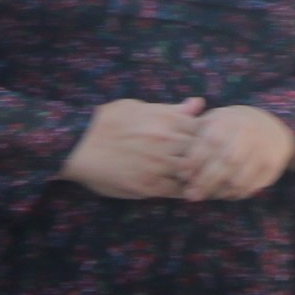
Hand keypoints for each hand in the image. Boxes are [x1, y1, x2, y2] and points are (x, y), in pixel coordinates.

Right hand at [63, 97, 201, 198]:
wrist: (78, 144)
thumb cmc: (107, 121)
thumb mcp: (139, 107)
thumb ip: (171, 109)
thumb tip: (199, 102)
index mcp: (167, 120)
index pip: (205, 130)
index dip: (211, 138)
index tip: (211, 143)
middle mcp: (167, 142)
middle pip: (203, 153)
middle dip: (209, 159)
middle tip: (215, 165)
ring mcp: (158, 165)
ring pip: (192, 174)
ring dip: (199, 178)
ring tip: (204, 180)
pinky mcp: (148, 186)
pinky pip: (176, 191)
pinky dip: (185, 191)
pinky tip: (188, 191)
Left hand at [183, 104, 294, 200]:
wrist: (270, 126)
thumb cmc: (229, 127)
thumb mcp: (213, 121)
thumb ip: (194, 137)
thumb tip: (179, 166)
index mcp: (228, 119)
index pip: (210, 142)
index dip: (194, 161)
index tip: (182, 174)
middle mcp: (248, 132)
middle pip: (225, 162)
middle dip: (205, 181)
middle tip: (191, 194)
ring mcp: (262, 149)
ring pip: (239, 178)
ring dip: (219, 191)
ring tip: (206, 195)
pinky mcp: (271, 165)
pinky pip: (251, 186)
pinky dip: (235, 194)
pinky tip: (224, 194)